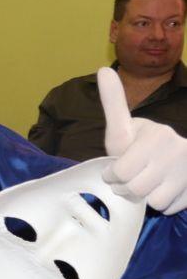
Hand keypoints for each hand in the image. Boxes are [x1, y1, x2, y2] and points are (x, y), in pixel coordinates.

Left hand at [99, 67, 186, 213]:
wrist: (176, 159)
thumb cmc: (138, 145)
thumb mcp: (122, 129)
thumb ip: (113, 103)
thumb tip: (103, 70)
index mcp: (155, 135)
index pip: (121, 172)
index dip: (112, 175)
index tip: (114, 170)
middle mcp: (175, 150)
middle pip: (135, 189)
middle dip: (126, 189)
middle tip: (128, 179)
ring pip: (153, 201)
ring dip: (144, 198)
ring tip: (147, 182)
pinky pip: (168, 207)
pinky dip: (162, 203)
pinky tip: (163, 189)